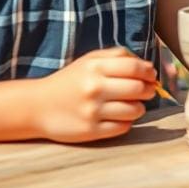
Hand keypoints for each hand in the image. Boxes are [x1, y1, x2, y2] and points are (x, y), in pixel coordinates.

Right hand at [34, 48, 155, 142]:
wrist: (36, 106)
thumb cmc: (71, 80)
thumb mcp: (91, 60)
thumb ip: (119, 56)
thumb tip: (148, 66)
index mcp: (95, 68)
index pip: (135, 68)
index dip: (149, 72)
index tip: (152, 76)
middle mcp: (94, 88)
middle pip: (138, 89)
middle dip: (148, 90)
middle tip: (146, 91)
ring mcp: (91, 111)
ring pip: (134, 110)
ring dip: (138, 108)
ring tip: (131, 105)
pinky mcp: (89, 131)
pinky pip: (122, 128)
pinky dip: (126, 122)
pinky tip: (118, 117)